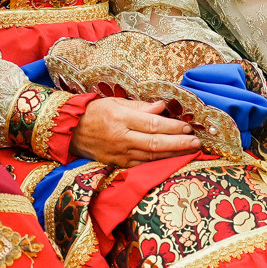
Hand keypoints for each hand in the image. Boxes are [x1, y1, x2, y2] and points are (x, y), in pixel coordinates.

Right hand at [71, 96, 199, 167]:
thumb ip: (140, 106)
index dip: (172, 127)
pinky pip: (142, 165)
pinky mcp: (118, 164)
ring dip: (173, 154)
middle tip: (196, 142)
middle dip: (178, 143)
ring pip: (151, 156)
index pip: (152, 124)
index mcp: (120, 119)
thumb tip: (162, 106)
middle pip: (155, 143)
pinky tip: (172, 160)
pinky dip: (158, 163)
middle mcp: (121, 138)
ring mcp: (119, 154)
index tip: (187, 126)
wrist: (71, 132)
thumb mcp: (115, 102)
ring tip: (190, 151)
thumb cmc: (95, 112)